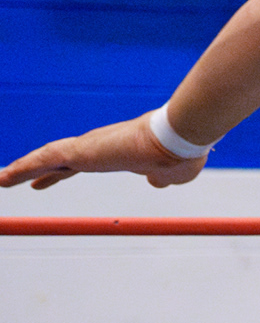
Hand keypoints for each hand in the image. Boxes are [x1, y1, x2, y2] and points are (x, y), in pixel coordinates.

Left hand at [0, 114, 209, 190]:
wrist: (179, 140)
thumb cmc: (179, 154)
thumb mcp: (171, 175)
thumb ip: (161, 178)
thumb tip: (158, 182)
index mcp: (116, 153)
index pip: (79, 163)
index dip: (59, 173)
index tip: (44, 181)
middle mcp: (99, 146)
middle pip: (57, 160)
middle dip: (33, 170)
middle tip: (10, 177)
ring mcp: (89, 147)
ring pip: (46, 158)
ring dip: (21, 169)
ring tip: (0, 179)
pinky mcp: (82, 151)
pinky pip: (44, 160)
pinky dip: (22, 168)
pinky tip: (5, 177)